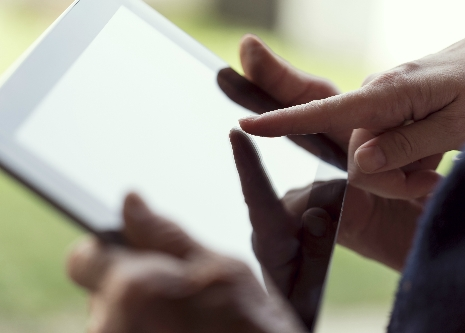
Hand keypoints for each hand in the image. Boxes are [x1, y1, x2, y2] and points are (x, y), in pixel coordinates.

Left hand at [67, 194, 305, 332]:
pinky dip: (144, 330)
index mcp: (133, 289)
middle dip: (129, 283)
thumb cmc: (250, 325)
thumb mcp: (220, 268)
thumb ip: (166, 234)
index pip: (83, 258)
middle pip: (99, 289)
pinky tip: (176, 332)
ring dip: (137, 313)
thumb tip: (131, 202)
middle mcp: (111, 326)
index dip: (106, 250)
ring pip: (112, 318)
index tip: (131, 254)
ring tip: (181, 320)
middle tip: (175, 292)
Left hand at [230, 129, 343, 329]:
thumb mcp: (313, 290)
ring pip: (321, 200)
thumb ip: (316, 254)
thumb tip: (316, 215)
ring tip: (331, 252)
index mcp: (269, 244)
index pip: (258, 201)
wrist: (297, 312)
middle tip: (335, 252)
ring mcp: (284, 217)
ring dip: (336, 220)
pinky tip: (331, 233)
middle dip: (334, 217)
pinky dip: (334, 215)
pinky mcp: (294, 214)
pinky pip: (321, 203)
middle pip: (308, 200)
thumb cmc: (300, 307)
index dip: (248, 165)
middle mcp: (272, 224)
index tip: (235, 133)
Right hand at [239, 13, 464, 198]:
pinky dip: (403, 163)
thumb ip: (405, 146)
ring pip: (369, 159)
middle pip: (355, 155)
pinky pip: (379, 150)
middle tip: (430, 179)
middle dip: (388, 178)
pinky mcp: (382, 116)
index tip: (244, 123)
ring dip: (402, 172)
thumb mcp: (457, 127)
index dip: (281, 120)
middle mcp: (371, 99)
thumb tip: (359, 161)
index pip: (321, 111)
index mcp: (384, 96)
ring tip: (436, 165)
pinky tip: (427, 158)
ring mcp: (375, 108)